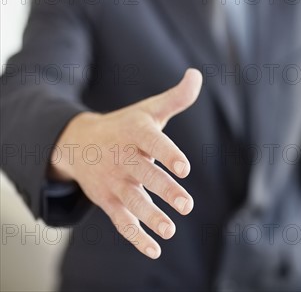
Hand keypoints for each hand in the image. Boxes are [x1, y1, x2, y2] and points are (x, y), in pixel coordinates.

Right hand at [49, 68, 202, 258]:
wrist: (80, 142)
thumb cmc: (125, 125)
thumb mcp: (148, 110)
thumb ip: (176, 97)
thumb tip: (197, 74)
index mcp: (134, 132)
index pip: (152, 142)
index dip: (168, 154)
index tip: (184, 168)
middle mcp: (123, 157)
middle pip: (144, 175)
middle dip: (164, 190)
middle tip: (187, 205)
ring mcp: (113, 180)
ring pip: (132, 201)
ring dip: (150, 217)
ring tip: (170, 230)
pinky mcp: (108, 201)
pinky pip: (121, 221)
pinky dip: (136, 236)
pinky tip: (154, 250)